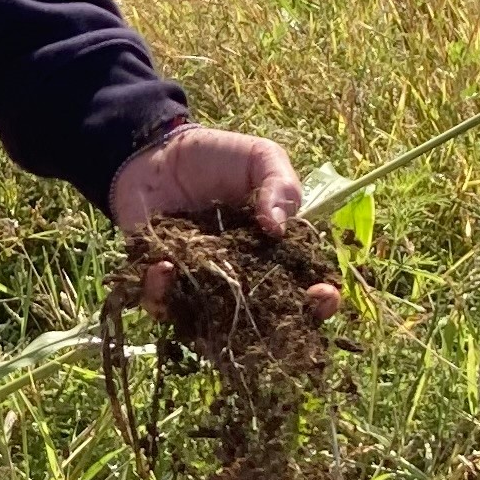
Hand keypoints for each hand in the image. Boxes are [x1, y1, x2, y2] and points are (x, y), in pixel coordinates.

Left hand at [109, 125, 340, 320]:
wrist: (158, 149)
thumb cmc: (217, 156)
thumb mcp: (261, 158)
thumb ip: (280, 186)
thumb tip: (279, 228)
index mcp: (271, 254)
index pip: (303, 289)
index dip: (318, 301)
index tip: (322, 293)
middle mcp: (238, 279)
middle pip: (262, 322)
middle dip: (275, 330)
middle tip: (276, 317)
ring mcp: (199, 285)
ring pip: (210, 325)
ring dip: (212, 321)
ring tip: (211, 288)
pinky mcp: (158, 281)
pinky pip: (160, 304)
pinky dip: (161, 295)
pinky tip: (164, 266)